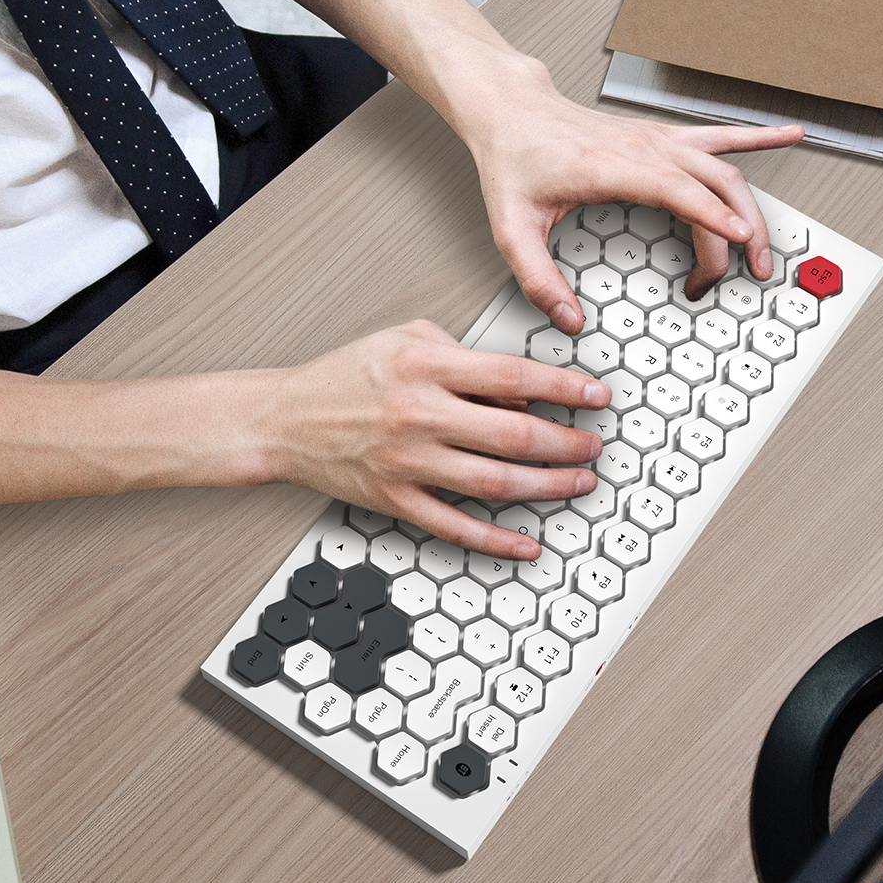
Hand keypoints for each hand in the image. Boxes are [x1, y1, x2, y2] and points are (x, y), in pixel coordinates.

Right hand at [256, 321, 611, 557]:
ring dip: (548, 486)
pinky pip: (456, 527)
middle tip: (594, 446)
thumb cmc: (347, 375)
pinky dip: (497, 541)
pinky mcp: (395, 500)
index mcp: (424, 366)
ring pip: (495, 483)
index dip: (566, 387)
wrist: (284, 420)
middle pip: (514, 435)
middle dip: (568, 443)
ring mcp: (407, 462)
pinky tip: (528, 543)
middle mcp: (418, 414)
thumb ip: (466, 356)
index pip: (514, 377)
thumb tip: (520, 395)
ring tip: (578, 482)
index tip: (598, 396)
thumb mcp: (407, 338)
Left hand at [457, 56, 802, 334]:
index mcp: (609, 167)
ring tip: (763, 246)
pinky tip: (788, 135)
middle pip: (713, 185)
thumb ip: (538, 279)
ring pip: (723, 167)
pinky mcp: (660, 137)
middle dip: (743, 230)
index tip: (742, 242)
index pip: (676, 190)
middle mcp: (641, 148)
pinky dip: (756, 137)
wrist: (512, 112)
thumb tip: (569, 319)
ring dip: (751, 205)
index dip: (713, 215)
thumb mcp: (511, 229)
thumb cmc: (514, 162)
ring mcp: (655, 139)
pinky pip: (717, 136)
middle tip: (750, 272)